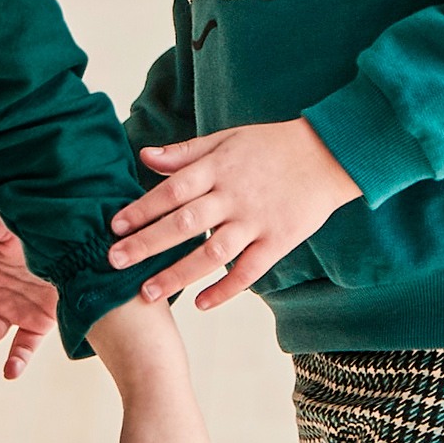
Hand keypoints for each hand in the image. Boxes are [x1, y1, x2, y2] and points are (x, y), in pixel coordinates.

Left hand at [108, 119, 360, 311]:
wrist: (329, 154)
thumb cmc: (271, 146)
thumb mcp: (226, 139)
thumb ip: (185, 153)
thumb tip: (144, 156)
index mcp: (217, 169)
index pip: (171, 191)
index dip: (141, 210)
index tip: (114, 228)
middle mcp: (233, 196)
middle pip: (184, 224)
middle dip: (146, 244)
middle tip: (114, 262)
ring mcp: (256, 220)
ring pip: (212, 253)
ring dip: (178, 274)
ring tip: (148, 292)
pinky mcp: (279, 240)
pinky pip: (249, 271)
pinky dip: (225, 289)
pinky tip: (201, 303)